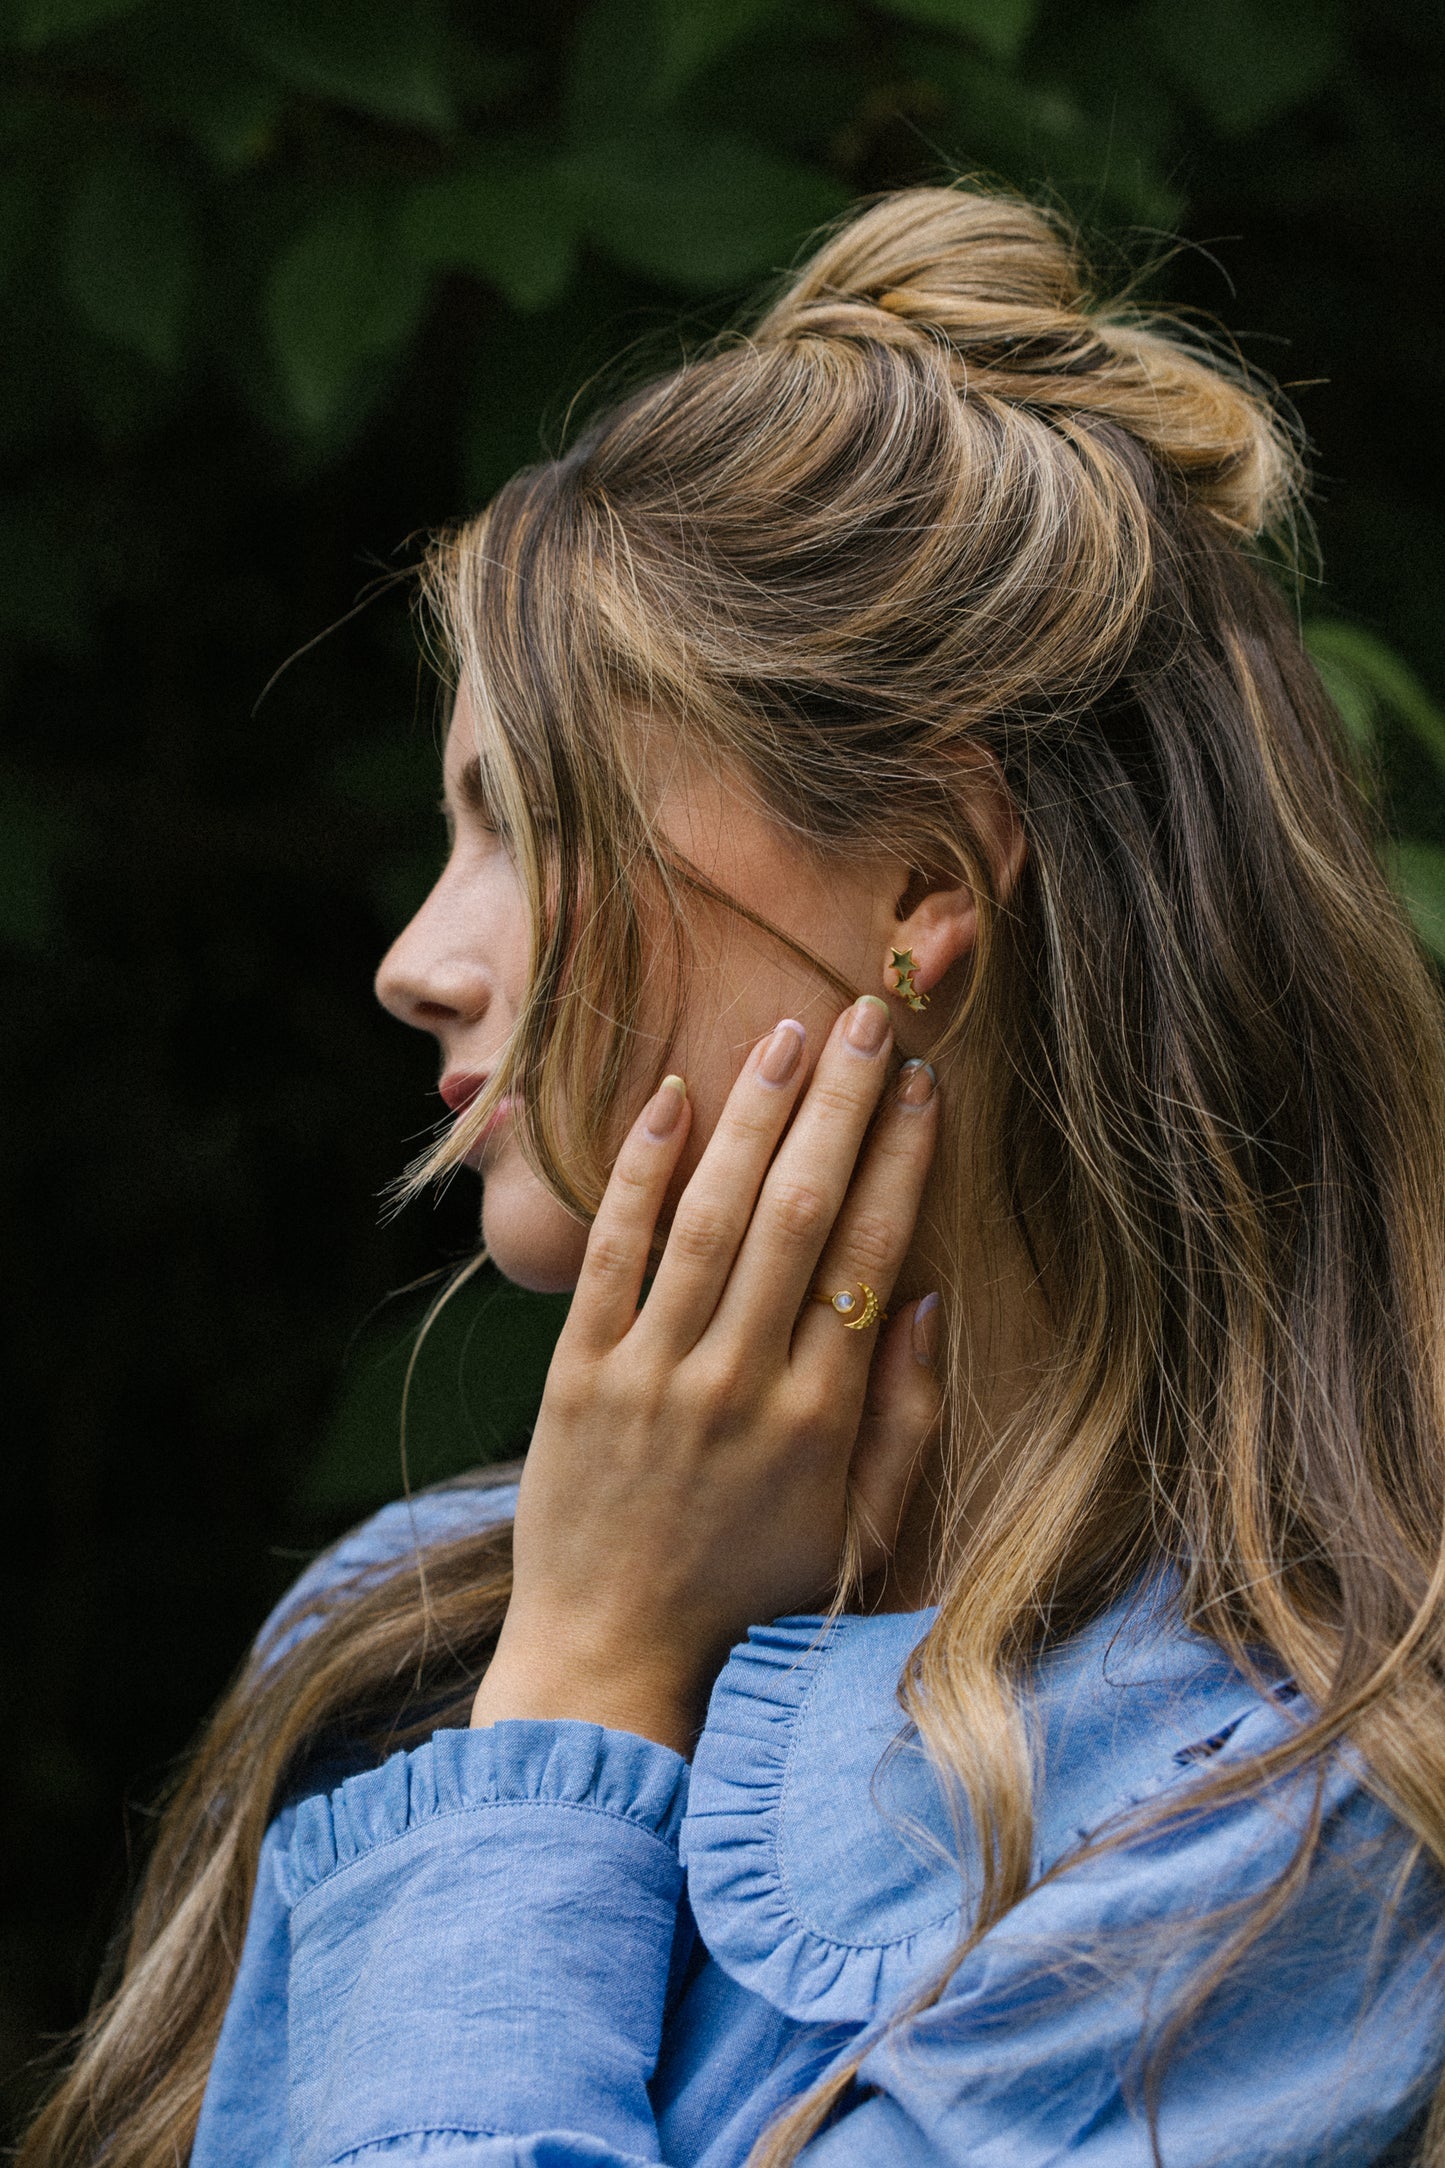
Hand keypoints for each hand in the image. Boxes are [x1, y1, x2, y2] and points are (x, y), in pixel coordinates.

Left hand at [470, 995, 941, 1752]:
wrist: (612, 1654)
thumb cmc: (751, 1589)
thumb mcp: (859, 1530)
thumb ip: (906, 1419)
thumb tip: (923, 1296)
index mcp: (818, 1417)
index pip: (866, 1253)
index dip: (897, 1159)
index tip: (918, 1083)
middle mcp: (738, 1383)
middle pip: (797, 1213)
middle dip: (835, 1105)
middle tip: (862, 1018)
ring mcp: (650, 1375)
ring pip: (710, 1218)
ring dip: (750, 1117)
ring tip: (784, 1033)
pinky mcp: (576, 1375)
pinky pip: (612, 1255)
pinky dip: (639, 1174)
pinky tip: (669, 1099)